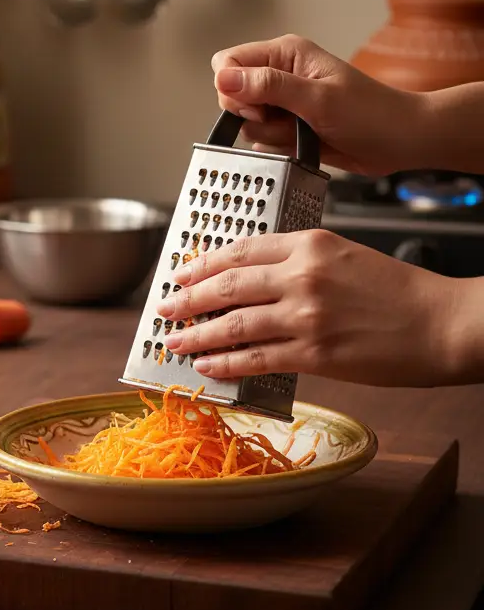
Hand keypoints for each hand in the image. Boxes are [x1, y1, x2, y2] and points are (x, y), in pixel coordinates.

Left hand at [157, 230, 463, 386]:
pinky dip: (226, 363)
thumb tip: (252, 279)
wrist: (445, 323)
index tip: (181, 273)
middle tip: (164, 308)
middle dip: (187, 299)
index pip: (240, 249)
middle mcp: (301, 275)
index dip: (203, 264)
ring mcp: (305, 315)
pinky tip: (209, 366)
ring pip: (233, 324)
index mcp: (309, 243)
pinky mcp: (314, 353)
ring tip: (174, 342)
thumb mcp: (345, 255)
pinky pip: (255, 358)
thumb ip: (298, 261)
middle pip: (226, 285)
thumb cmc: (400, 291)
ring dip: (197, 335)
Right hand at [211, 34, 424, 175]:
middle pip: (232, 95)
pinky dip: (276, 146)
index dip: (232, 87)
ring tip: (303, 132)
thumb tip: (223, 77)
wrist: (401, 141)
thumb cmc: (370, 113)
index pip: (228, 63)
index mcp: (285, 54)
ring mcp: (282, 102)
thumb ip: (268, 86)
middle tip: (286, 120)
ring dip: (271, 134)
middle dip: (252, 115)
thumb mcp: (317, 98)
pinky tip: (302, 144)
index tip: (259, 105)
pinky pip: (260, 138)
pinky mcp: (287, 126)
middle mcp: (279, 75)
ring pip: (246, 121)